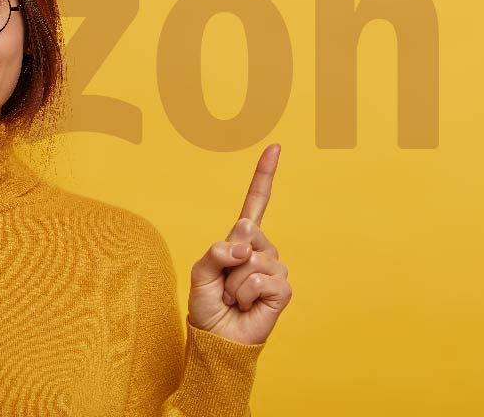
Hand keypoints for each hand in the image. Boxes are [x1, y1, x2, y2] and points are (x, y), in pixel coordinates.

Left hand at [185, 143, 291, 344]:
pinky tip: (247, 305)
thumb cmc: (208, 304)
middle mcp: (262, 249)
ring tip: (234, 297)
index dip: (265, 175)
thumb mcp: (201, 271)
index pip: (256, 202)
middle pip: (248, 231)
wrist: (217, 337)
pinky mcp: (283, 289)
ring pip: (252, 259)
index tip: (275, 147)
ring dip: (233, 283)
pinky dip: (246, 294)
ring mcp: (274, 268)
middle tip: (225, 283)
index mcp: (241, 239)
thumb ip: (216, 251)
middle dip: (227, 259)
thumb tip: (244, 246)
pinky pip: (261, 280)